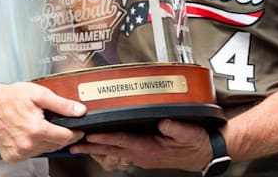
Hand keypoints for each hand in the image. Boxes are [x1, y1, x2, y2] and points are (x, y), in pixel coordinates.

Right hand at [0, 81, 85, 161]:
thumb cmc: (10, 98)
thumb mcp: (39, 95)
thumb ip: (62, 105)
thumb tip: (79, 111)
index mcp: (36, 130)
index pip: (65, 138)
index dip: (74, 133)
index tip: (77, 130)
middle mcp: (27, 144)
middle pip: (55, 145)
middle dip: (58, 135)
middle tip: (52, 123)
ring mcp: (18, 152)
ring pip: (43, 151)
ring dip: (45, 141)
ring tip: (37, 126)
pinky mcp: (11, 156)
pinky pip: (29, 154)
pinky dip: (31, 146)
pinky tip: (27, 134)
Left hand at [73, 120, 213, 171]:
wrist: (204, 154)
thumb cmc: (196, 143)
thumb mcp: (189, 133)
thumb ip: (176, 128)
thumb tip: (164, 121)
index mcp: (150, 148)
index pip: (123, 141)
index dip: (106, 137)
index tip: (91, 135)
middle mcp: (142, 154)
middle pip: (112, 149)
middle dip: (91, 146)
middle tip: (73, 144)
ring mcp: (142, 155)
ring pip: (114, 150)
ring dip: (96, 148)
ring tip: (79, 146)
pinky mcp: (144, 153)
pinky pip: (121, 150)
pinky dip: (108, 147)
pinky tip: (100, 145)